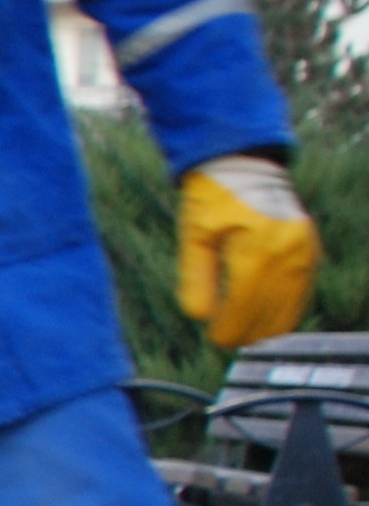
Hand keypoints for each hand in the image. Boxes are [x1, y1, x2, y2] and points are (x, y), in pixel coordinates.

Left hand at [179, 156, 317, 350]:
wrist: (245, 164)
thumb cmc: (212, 200)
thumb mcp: (194, 237)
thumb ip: (196, 278)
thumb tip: (200, 317)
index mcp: (256, 249)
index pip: (244, 305)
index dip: (230, 328)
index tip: (215, 339)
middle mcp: (287, 252)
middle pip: (270, 310)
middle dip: (247, 331)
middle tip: (225, 341)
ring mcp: (304, 250)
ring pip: (292, 305)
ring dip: (270, 326)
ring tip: (245, 336)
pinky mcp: (310, 248)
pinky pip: (303, 289)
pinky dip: (288, 308)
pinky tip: (270, 320)